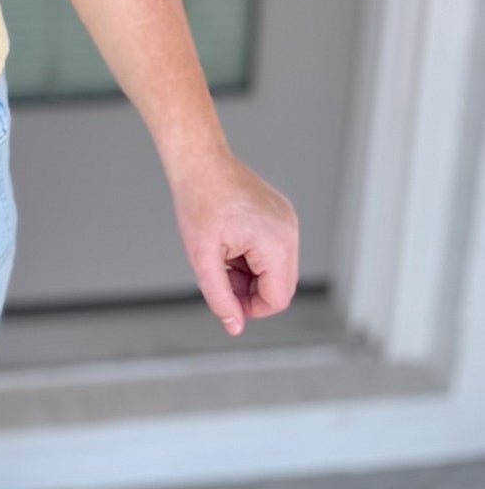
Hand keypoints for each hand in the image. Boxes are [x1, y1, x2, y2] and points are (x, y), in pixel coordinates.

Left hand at [168, 145, 298, 336]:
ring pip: (277, 269)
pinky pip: (275, 250)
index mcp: (276, 243)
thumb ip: (220, 297)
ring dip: (250, 273)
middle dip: (250, 290)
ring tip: (222, 255)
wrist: (200, 162)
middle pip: (281, 286)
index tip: (225, 299)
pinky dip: (254, 256)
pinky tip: (230, 242)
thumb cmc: (198, 202)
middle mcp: (290, 232)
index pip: (278, 299)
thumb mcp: (202, 258)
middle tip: (219, 275)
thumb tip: (235, 327)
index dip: (250, 308)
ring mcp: (288, 221)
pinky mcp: (282, 215)